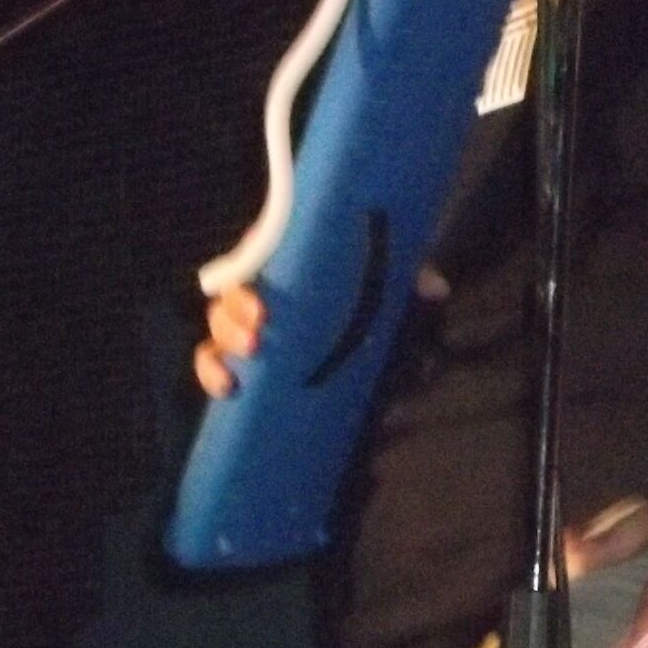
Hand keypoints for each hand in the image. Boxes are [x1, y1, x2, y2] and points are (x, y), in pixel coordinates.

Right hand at [191, 265, 446, 398]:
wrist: (363, 327)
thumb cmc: (368, 289)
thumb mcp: (388, 280)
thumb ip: (409, 278)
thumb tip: (436, 290)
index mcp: (285, 260)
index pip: (252, 258)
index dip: (250, 278)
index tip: (265, 306)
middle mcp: (261, 290)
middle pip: (228, 298)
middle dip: (233, 318)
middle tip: (259, 335)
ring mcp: (249, 325)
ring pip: (216, 330)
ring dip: (220, 347)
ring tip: (242, 365)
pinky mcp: (245, 358)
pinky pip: (212, 361)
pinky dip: (211, 373)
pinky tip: (227, 388)